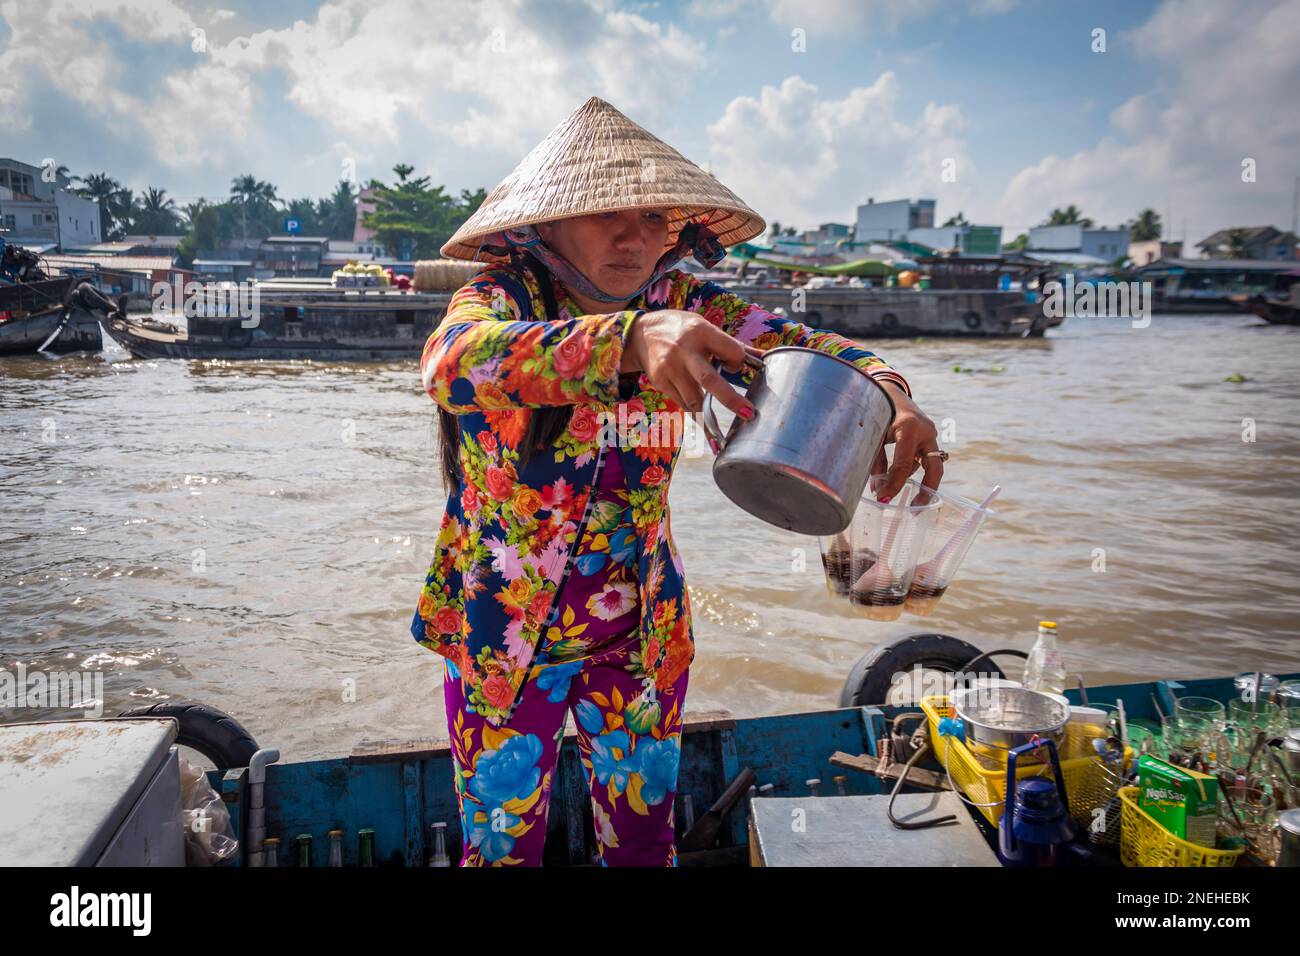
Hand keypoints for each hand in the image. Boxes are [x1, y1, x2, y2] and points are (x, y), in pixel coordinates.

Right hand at [621, 309, 760, 416]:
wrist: (640, 334)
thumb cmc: (681, 329)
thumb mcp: (704, 327)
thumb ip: (731, 344)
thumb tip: (764, 356)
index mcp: (701, 331)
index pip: (731, 351)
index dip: (738, 362)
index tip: (734, 366)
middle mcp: (684, 350)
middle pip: (710, 380)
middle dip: (731, 400)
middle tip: (749, 414)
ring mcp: (670, 368)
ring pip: (695, 399)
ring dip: (708, 410)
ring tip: (714, 417)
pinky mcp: (660, 381)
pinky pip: (682, 402)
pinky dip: (693, 406)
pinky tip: (695, 403)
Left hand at [871, 381, 943, 500]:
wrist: (888, 388)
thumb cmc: (877, 410)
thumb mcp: (873, 434)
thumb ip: (875, 461)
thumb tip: (876, 490)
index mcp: (908, 428)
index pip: (902, 465)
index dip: (893, 485)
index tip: (882, 499)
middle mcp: (925, 431)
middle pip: (934, 469)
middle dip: (927, 491)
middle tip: (916, 509)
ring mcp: (930, 433)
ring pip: (926, 464)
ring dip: (910, 476)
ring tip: (890, 484)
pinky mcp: (929, 436)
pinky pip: (922, 457)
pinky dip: (910, 466)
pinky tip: (895, 469)